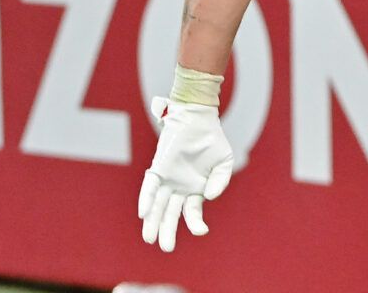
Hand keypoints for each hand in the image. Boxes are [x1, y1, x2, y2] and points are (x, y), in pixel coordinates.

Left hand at [138, 97, 234, 252]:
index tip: (201, 231)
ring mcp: (168, 180)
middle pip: (171, 214)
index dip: (195, 223)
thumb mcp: (224, 163)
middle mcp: (179, 188)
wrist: (198, 119)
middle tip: (166, 247)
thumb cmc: (212, 140)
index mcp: (195, 190)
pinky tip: (143, 213)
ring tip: (149, 239)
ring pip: (158, 205)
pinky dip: (146, 199)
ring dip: (153, 221)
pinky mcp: (158, 169)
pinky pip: (150, 187)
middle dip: (167, 231)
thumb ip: (221, 181)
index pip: (192, 213)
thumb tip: (209, 197)